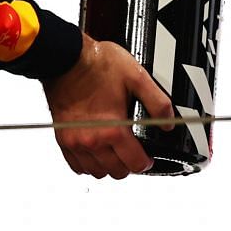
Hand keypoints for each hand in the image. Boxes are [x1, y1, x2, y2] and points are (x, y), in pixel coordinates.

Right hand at [43, 35, 176, 177]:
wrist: (66, 58)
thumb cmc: (98, 64)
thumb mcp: (137, 76)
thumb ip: (157, 101)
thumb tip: (168, 122)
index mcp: (112, 129)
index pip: (134, 164)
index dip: (146, 163)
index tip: (148, 159)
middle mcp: (92, 141)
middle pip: (116, 172)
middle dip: (129, 166)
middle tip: (135, 154)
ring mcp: (75, 142)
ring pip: (96, 172)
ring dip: (109, 167)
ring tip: (117, 153)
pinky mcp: (63, 138)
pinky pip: (76, 165)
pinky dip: (89, 164)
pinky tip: (97, 153)